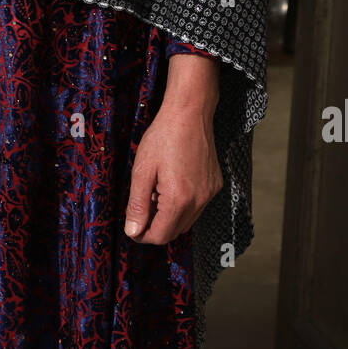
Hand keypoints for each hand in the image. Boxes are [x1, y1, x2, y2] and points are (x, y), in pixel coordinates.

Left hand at [125, 57, 223, 244]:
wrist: (190, 113)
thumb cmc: (163, 137)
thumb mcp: (142, 171)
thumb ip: (137, 205)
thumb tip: (133, 231)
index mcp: (179, 199)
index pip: (161, 235)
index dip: (143, 236)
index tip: (133, 227)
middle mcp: (199, 201)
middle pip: (175, 232)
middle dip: (156, 228)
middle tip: (142, 208)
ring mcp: (210, 193)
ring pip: (186, 222)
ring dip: (168, 217)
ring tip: (156, 193)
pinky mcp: (215, 185)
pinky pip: (197, 208)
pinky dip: (181, 206)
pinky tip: (170, 186)